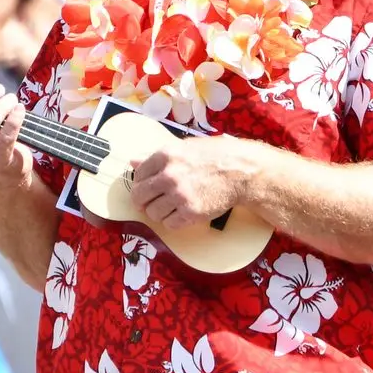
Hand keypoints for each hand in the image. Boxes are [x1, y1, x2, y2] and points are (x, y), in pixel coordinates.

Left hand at [129, 135, 262, 229]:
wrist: (239, 172)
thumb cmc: (213, 156)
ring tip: (170, 207)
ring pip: (152, 213)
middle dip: (142, 201)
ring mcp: (179, 196)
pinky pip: (169, 224)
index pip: (138, 175)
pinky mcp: (191, 213)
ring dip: (159, 212)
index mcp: (165, 156)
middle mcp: (169, 176)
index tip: (148, 187)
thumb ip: (156, 157)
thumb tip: (132, 162)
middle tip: (150, 202)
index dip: (141, 182)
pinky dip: (173, 221)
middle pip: (139, 196)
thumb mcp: (183, 148)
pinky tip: (181, 213)